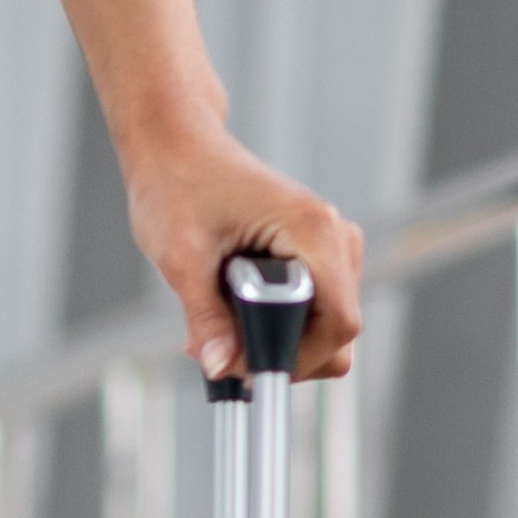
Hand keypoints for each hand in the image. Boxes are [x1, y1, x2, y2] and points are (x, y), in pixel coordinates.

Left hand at [128, 124, 363, 382]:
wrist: (177, 148)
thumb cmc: (178, 186)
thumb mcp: (182, 259)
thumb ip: (207, 318)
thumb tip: (221, 370)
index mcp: (313, 231)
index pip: (339, 323)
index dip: (297, 359)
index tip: (245, 369)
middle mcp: (335, 237)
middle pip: (336, 332)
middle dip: (279, 355)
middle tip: (217, 352)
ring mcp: (330, 247)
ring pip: (323, 327)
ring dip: (271, 343)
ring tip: (214, 331)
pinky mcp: (315, 255)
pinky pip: (310, 310)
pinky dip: (272, 326)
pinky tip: (227, 316)